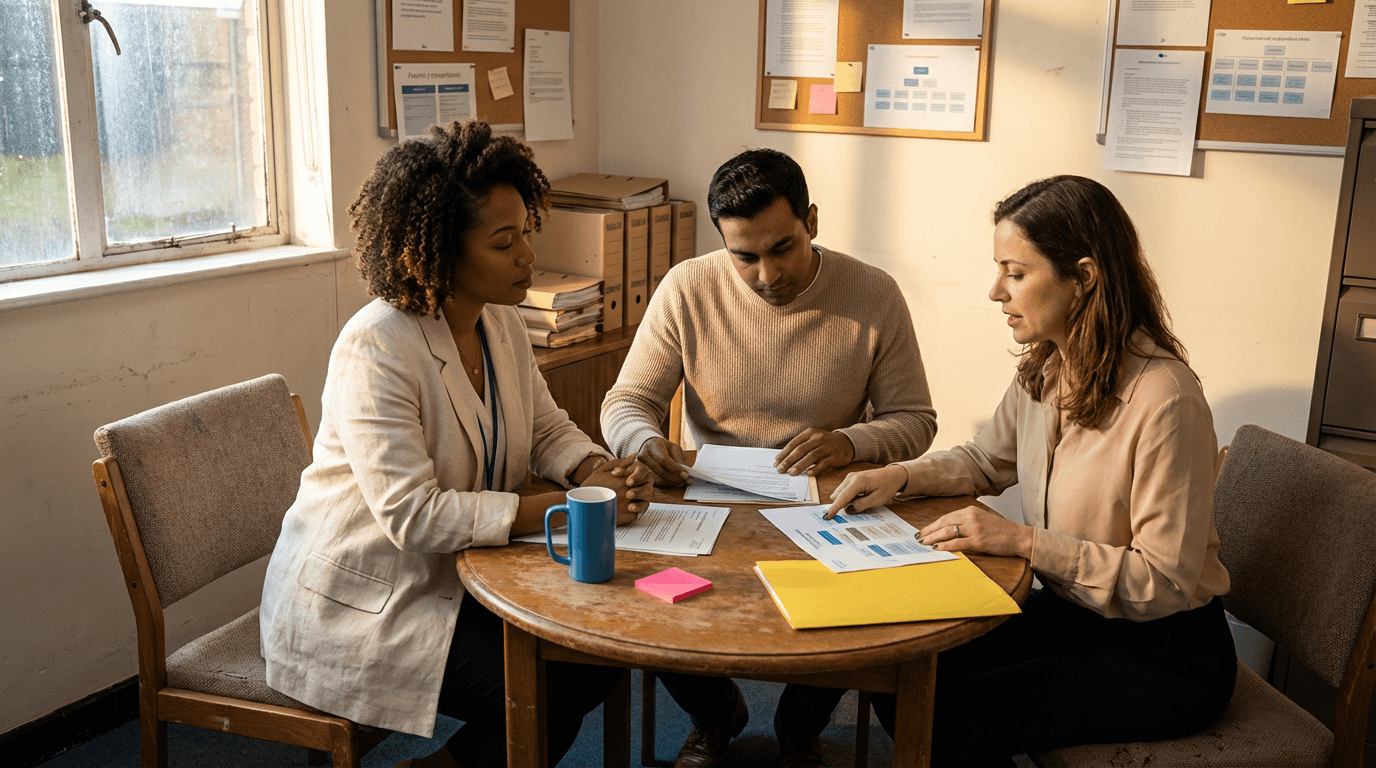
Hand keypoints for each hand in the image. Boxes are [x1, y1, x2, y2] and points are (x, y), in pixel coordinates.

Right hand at [580, 455, 651, 522]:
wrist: (582, 504)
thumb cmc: (592, 485)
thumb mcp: (603, 469)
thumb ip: (621, 462)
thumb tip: (634, 456)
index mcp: (625, 479)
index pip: (644, 474)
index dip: (641, 475)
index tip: (633, 479)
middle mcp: (630, 491)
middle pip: (647, 489)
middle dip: (643, 489)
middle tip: (632, 491)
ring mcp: (629, 505)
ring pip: (644, 503)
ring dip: (640, 501)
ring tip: (629, 501)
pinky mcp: (626, 517)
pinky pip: (636, 514)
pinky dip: (632, 512)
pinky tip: (623, 509)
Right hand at [638, 437, 691, 486]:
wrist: (650, 446)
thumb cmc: (663, 447)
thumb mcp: (673, 448)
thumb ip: (678, 459)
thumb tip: (685, 473)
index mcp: (652, 445)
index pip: (663, 459)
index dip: (675, 468)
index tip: (686, 474)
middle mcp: (643, 455)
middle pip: (661, 471)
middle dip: (675, 477)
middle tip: (688, 480)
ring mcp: (641, 465)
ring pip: (658, 478)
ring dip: (673, 481)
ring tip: (684, 481)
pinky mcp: (642, 473)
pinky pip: (657, 481)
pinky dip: (668, 482)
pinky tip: (676, 481)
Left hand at [774, 428, 854, 476]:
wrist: (847, 442)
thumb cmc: (825, 443)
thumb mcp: (813, 439)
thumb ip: (801, 447)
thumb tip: (785, 460)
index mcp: (810, 433)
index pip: (794, 443)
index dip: (784, 453)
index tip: (776, 462)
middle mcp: (818, 438)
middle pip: (801, 450)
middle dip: (789, 460)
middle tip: (780, 470)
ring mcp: (827, 447)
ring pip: (811, 456)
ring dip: (800, 465)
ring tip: (791, 473)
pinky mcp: (835, 456)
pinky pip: (824, 463)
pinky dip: (816, 469)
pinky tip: (808, 474)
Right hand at [825, 464, 906, 517]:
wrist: (894, 475)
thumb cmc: (887, 486)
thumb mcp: (877, 499)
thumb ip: (861, 505)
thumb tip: (847, 510)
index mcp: (857, 482)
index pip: (842, 498)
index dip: (834, 508)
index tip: (826, 517)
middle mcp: (850, 478)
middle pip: (839, 497)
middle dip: (844, 505)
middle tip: (860, 507)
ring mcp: (849, 477)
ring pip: (840, 494)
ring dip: (847, 501)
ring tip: (864, 500)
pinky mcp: (850, 479)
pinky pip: (844, 491)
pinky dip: (849, 497)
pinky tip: (861, 498)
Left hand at [918, 506, 1032, 558]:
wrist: (1018, 536)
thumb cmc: (1000, 531)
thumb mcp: (982, 519)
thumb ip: (966, 522)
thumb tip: (948, 530)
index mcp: (970, 510)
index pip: (946, 517)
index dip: (933, 525)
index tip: (923, 531)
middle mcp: (971, 517)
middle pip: (944, 523)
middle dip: (929, 531)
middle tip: (918, 538)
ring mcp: (974, 528)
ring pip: (947, 532)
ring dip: (933, 538)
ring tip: (924, 543)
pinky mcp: (978, 540)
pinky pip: (957, 543)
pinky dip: (945, 545)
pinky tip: (937, 548)